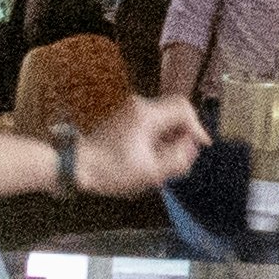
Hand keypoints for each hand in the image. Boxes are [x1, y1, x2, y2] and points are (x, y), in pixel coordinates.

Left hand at [78, 94, 208, 190]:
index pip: (184, 109)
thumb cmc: (112, 171)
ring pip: (164, 116)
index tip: (201, 145)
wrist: (77, 166)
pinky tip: (153, 154)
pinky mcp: (125, 116)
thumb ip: (177, 160)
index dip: (197, 126)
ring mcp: (131, 109)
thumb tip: (192, 148)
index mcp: (147, 115)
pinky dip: (159, 134)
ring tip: (166, 159)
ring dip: (171, 135)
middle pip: (175, 110)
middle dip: (183, 133)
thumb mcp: (149, 172)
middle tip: (182, 156)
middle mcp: (140, 105)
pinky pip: (153, 120)